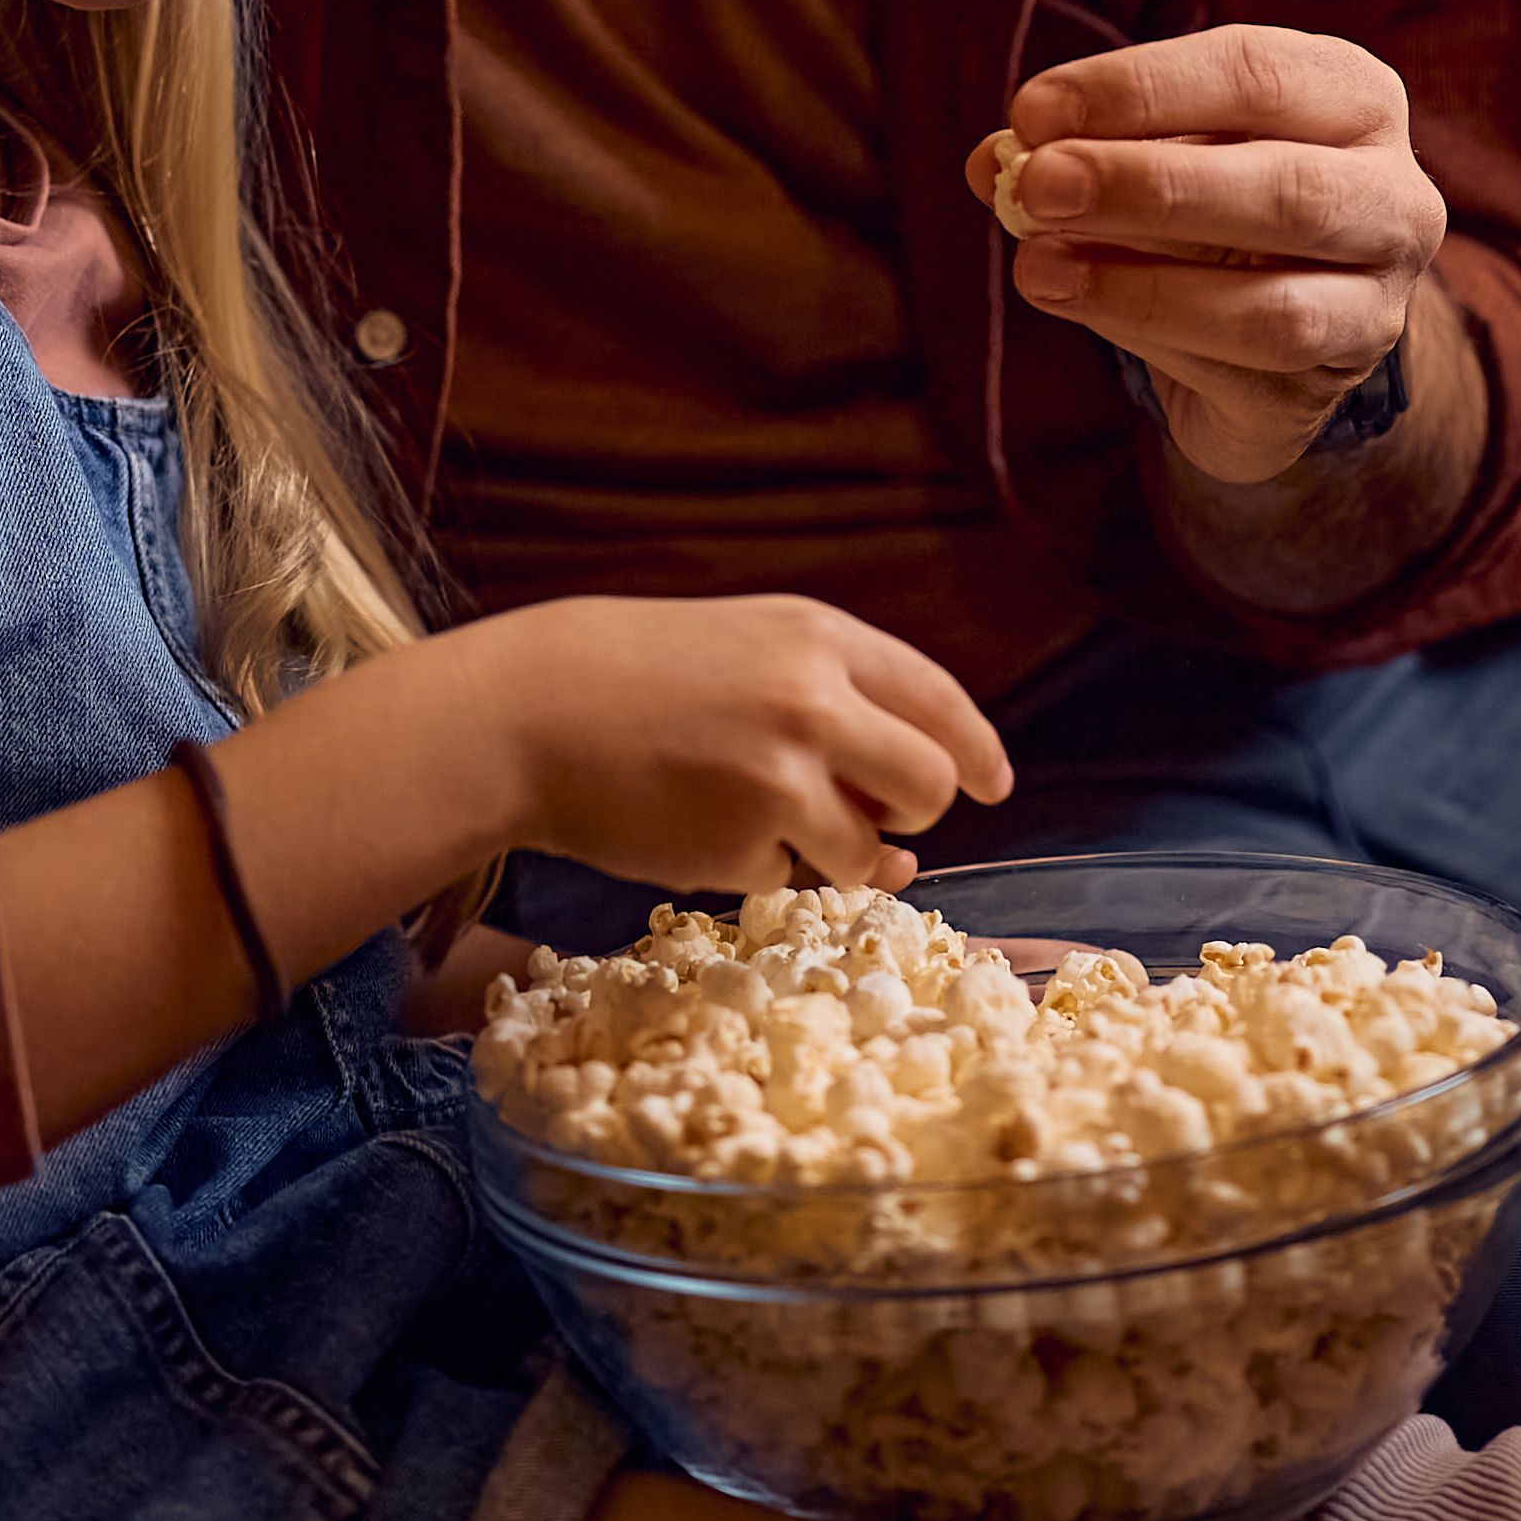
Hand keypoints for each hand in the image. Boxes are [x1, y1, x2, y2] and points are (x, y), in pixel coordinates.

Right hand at [463, 597, 1012, 899]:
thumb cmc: (639, 676)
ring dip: (838, 853)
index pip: (939, 701)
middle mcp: (814, 703)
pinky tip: (699, 826)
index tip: (991, 783)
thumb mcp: (749, 648)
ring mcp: (779, 780)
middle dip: (915, 812)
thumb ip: (838, 709)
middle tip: (875, 814)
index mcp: (820, 639)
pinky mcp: (738, 847)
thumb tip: (909, 836)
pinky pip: (787, 880)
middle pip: (930, 785)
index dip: (975, 749)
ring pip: (869, 852)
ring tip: (763, 816)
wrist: (529, 712)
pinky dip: (757, 868)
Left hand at [975, 26, 1446, 485]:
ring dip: (1140, 286)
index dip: (1137, 89)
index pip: (1255, 74)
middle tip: (1037, 184)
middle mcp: (1394, 198)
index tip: (1031, 111)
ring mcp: (1377, 305)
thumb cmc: (1205, 206)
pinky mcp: (1331, 389)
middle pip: (1286, 189)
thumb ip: (1080, 148)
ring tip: (1037, 266)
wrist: (1269, 333)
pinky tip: (1077, 305)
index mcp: (1353, 99)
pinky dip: (1150, 336)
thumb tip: (993, 160)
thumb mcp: (1148, 153)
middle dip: (1148, 185)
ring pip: (1275, 308)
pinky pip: (1244, 376)